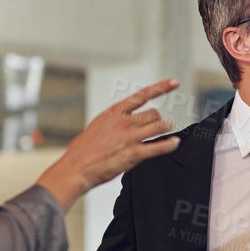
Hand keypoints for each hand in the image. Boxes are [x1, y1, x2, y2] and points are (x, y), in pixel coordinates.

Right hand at [37, 80, 182, 210]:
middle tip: (160, 125)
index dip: (161, 87)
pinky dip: (170, 145)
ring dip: (166, 128)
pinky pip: (159, 147)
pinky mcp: (134, 154)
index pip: (142, 95)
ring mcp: (130, 137)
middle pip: (154, 113)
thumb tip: (120, 121)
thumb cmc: (82, 150)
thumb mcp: (97, 126)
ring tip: (168, 131)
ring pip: (160, 126)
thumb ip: (112, 121)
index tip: (174, 82)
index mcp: (114, 113)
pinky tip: (174, 143)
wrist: (76, 168)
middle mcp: (123, 122)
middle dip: (159, 119)